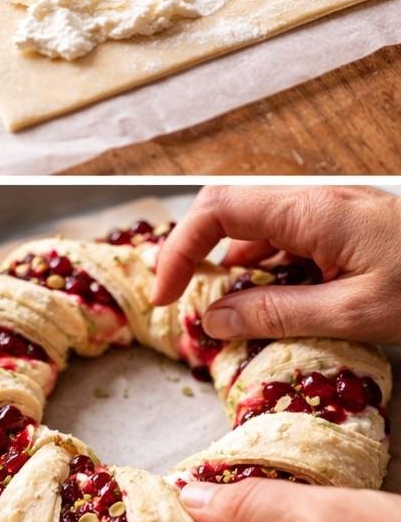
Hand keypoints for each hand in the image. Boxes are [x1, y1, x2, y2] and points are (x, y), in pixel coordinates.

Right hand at [151, 186, 400, 344]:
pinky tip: (275, 303)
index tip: (165, 295)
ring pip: (254, 228)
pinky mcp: (344, 227)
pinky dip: (266, 271)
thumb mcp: (356, 313)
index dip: (179, 250)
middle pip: (226, 211)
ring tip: (231, 315)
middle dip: (195, 254)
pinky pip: (285, 240)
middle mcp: (312, 203)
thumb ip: (278, 313)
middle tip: (184, 300)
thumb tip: (213, 318)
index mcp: (309, 212)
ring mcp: (328, 212)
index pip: (215, 212)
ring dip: (232, 267)